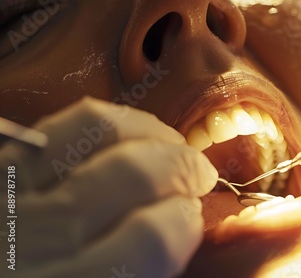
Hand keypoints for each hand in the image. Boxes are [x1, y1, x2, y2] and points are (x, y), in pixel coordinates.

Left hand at [0, 97, 216, 277]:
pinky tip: (129, 134)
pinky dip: (110, 120)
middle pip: (134, 173)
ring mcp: (15, 192)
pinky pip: (65, 120)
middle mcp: (42, 236)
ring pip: (100, 131)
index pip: (154, 238)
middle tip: (197, 175)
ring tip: (170, 146)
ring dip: (151, 132)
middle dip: (182, 166)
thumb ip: (147, 267)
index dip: (187, 220)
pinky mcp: (2, 163)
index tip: (192, 215)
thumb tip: (187, 224)